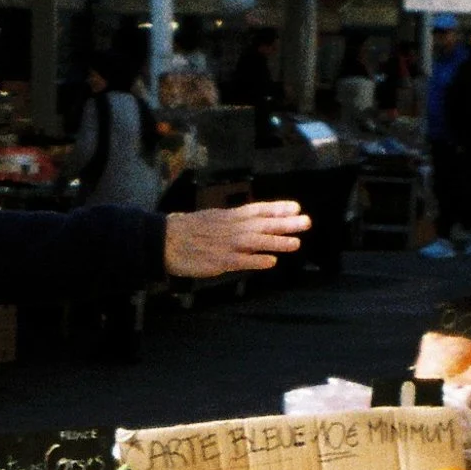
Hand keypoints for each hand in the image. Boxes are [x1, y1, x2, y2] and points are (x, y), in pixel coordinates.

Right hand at [164, 199, 309, 277]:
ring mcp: (226, 244)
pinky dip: (256, 261)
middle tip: (306, 222)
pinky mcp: (218, 261)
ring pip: (255, 242)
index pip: (257, 210)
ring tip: (295, 243)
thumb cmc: (186, 230)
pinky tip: (271, 262)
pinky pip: (241, 261)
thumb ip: (230, 221)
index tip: (296, 207)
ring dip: (276, 242)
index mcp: (228, 216)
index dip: (277, 209)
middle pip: (262, 224)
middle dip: (285, 223)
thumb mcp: (211, 218)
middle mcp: (231, 228)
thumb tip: (248, 221)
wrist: (164, 240)